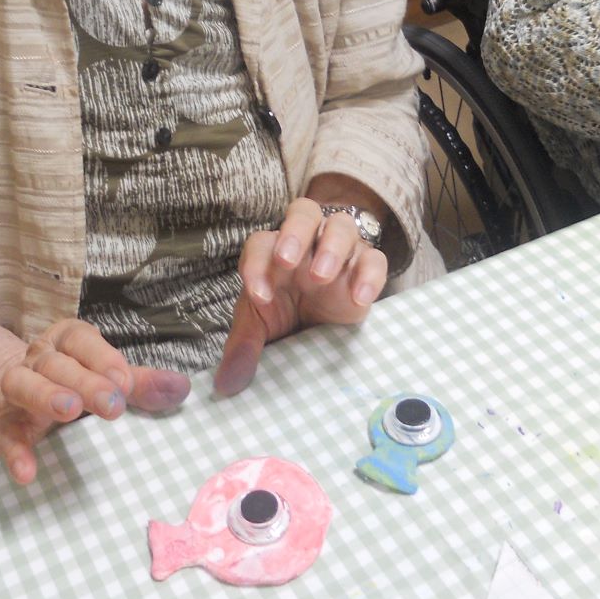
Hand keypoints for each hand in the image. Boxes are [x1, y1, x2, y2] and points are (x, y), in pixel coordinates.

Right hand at [0, 301, 189, 484]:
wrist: (1, 393)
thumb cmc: (66, 380)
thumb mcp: (101, 376)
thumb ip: (139, 384)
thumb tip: (182, 387)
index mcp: (65, 343)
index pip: (80, 339)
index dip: (102, 357)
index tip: (124, 381)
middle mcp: (38, 360)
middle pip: (57, 363)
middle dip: (85, 380)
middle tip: (112, 404)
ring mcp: (15, 392)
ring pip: (23, 384)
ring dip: (45, 395)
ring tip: (68, 410)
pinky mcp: (2, 426)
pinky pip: (5, 436)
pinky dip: (15, 452)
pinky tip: (27, 472)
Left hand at [213, 197, 387, 395]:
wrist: (325, 323)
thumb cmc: (286, 314)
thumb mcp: (262, 328)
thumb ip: (244, 347)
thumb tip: (225, 386)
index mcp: (274, 251)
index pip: (261, 243)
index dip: (256, 265)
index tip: (259, 298)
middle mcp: (306, 242)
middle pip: (302, 212)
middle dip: (294, 233)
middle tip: (288, 261)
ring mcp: (339, 251)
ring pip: (341, 226)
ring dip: (331, 246)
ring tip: (322, 277)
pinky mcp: (366, 269)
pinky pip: (375, 258)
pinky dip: (369, 274)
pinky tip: (359, 299)